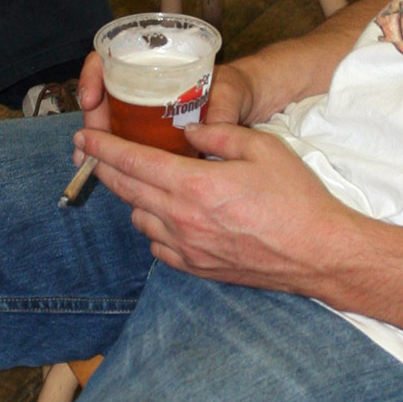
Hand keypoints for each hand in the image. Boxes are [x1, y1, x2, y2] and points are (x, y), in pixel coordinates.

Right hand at [75, 52, 255, 142]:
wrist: (255, 100)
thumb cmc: (240, 89)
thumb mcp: (230, 95)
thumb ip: (219, 114)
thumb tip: (200, 135)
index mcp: (158, 72)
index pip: (110, 64)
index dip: (92, 79)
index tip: (92, 99)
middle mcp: (147, 92)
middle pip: (103, 101)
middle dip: (89, 121)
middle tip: (83, 144)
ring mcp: (148, 117)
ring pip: (110, 127)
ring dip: (96, 142)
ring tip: (86, 160)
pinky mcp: (156, 140)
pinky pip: (128, 148)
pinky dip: (114, 159)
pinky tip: (108, 174)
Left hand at [85, 119, 359, 292]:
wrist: (318, 253)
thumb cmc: (296, 198)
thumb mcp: (262, 147)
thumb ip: (217, 135)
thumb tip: (188, 133)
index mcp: (194, 185)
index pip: (133, 162)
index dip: (103, 148)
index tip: (83, 138)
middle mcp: (182, 219)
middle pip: (127, 190)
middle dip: (104, 169)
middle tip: (91, 154)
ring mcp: (187, 248)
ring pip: (139, 219)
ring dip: (133, 198)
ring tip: (138, 182)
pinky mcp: (197, 268)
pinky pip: (158, 247)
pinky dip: (154, 228)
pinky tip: (165, 217)